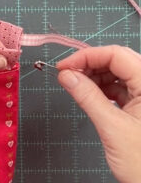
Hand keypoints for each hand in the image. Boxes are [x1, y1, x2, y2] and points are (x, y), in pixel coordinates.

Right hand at [57, 45, 140, 182]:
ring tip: (74, 85)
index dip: (87, 56)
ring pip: (118, 73)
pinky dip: (101, 89)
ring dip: (94, 76)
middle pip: (118, 61)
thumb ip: (88, 97)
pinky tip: (87, 94)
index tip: (64, 67)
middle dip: (90, 65)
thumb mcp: (111, 127)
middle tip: (66, 75)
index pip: (117, 55)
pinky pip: (119, 88)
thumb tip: (67, 76)